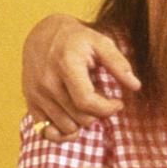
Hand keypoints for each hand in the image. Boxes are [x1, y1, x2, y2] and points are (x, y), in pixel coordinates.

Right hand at [22, 14, 138, 140]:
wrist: (42, 34)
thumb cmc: (76, 39)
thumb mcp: (100, 42)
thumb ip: (118, 63)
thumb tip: (135, 86)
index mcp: (66, 64)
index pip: (87, 102)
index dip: (108, 108)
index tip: (118, 102)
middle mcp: (47, 81)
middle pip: (81, 118)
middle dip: (98, 114)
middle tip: (102, 100)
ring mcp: (36, 94)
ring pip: (68, 128)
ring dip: (83, 122)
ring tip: (86, 105)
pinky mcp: (30, 103)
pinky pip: (47, 133)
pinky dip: (64, 132)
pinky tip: (73, 120)